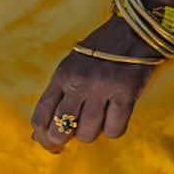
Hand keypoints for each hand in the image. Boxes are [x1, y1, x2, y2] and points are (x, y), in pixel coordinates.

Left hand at [31, 15, 156, 151]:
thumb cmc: (100, 52)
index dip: (42, 137)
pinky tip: (115, 117)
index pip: (40, 116)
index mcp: (62, 76)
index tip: (50, 143)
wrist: (134, 30)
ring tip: (98, 120)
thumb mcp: (71, 68)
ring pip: (88, 134)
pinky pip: (114, 130)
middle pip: (61, 130)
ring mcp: (103, 89)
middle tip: (74, 133)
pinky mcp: (126, 93)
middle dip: (65, 139)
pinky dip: (114, 129)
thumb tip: (39, 135)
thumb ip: (58, 97)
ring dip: (91, 133)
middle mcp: (79, 83)